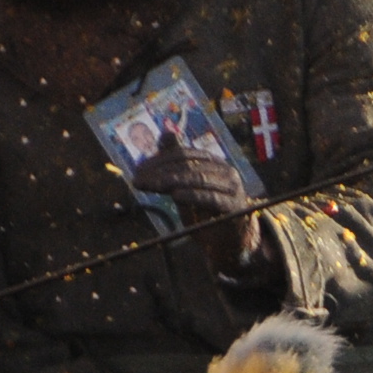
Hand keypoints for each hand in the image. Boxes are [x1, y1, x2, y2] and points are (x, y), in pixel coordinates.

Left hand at [131, 144, 266, 277]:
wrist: (231, 239)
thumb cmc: (207, 211)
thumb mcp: (187, 186)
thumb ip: (177, 162)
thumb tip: (166, 132)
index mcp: (213, 162)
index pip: (183, 154)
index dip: (159, 160)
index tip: (138, 171)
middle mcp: (224, 170)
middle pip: (188, 165)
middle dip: (160, 172)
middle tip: (138, 180)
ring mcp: (232, 187)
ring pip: (198, 179)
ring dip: (171, 182)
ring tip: (152, 186)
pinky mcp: (234, 205)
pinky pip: (211, 198)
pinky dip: (192, 196)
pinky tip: (176, 196)